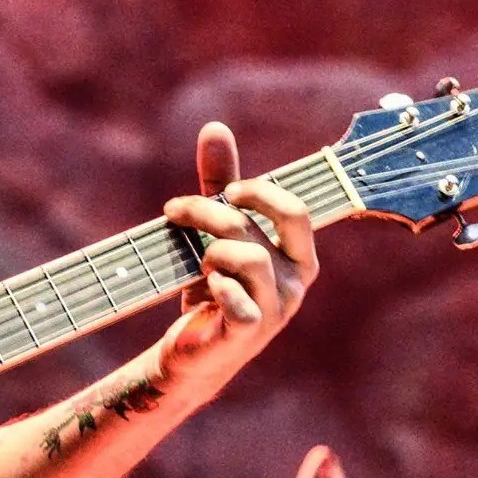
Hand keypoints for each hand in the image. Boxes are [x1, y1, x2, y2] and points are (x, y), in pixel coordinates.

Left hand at [158, 121, 317, 380]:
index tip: (223, 191)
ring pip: (247, 258)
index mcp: (297, 256)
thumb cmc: (213, 284)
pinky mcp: (248, 333)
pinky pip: (237, 300)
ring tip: (197, 263)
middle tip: (179, 212)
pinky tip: (205, 289)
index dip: (257, 192)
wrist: (193, 350)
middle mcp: (295, 283)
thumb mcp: (216, 230)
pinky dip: (215, 286)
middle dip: (214, 211)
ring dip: (210, 251)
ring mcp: (276, 311)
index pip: (294, 211)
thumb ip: (219, 180)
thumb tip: (215, 126)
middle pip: (265, 225)